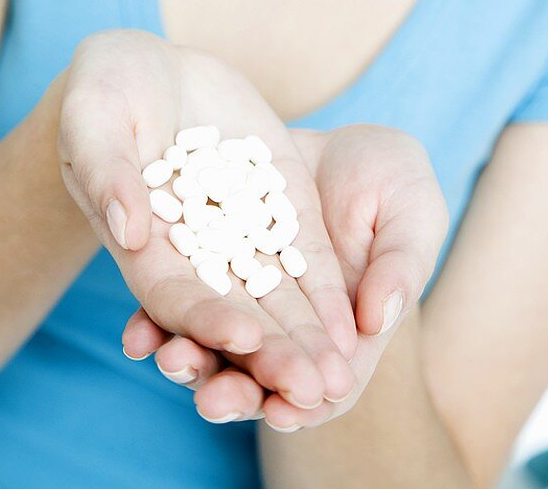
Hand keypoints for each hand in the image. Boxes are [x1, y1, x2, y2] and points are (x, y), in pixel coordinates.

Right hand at [56, 30, 357, 409]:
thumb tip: (129, 232)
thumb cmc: (99, 88)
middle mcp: (193, 246)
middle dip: (272, 351)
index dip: (205, 320)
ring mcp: (237, 221)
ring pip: (274, 290)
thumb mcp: (91, 119)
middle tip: (313, 389)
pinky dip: (323, 284)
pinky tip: (351, 321)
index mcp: (140, 241)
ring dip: (306, 334)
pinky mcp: (272, 192)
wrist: (144, 62)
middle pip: (232, 308)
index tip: (243, 340)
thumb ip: (106, 173)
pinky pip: (300, 245)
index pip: (173, 295)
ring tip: (340, 378)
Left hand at [122, 123, 448, 428]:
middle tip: (214, 399)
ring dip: (189, 362)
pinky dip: (156, 322)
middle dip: (234, 392)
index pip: (323, 384)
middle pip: (258, 375)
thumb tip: (375, 320)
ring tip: (169, 359)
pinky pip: (179, 301)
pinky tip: (136, 333)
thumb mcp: (411, 214)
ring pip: (213, 346)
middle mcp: (286, 327)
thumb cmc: (392, 180)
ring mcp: (244, 298)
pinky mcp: (208, 263)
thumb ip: (400, 265)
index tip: (286, 409)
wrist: (339, 140)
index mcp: (344, 333)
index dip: (304, 402)